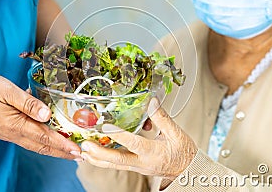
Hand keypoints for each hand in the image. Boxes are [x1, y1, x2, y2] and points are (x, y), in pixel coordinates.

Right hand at [0, 74, 80, 158]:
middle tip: (79, 156)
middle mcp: (14, 134)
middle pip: (43, 147)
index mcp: (16, 125)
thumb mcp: (7, 91)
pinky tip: (47, 140)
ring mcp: (9, 134)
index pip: (45, 138)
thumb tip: (46, 114)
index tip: (78, 151)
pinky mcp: (6, 131)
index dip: (63, 145)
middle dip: (63, 152)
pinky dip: (42, 143)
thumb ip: (28, 103)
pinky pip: (29, 141)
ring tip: (68, 151)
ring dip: (54, 150)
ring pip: (36, 145)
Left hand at [80, 97, 197, 179]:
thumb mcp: (176, 133)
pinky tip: (93, 155)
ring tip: (83, 152)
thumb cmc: (184, 152)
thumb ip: (161, 117)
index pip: (133, 143)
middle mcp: (142, 162)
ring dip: (97, 159)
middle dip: (100, 153)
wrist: (188, 171)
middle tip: (85, 145)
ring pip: (114, 165)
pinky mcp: (135, 168)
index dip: (119, 135)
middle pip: (118, 159)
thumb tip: (151, 101)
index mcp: (153, 152)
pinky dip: (103, 161)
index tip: (106, 127)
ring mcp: (137, 167)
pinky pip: (116, 165)